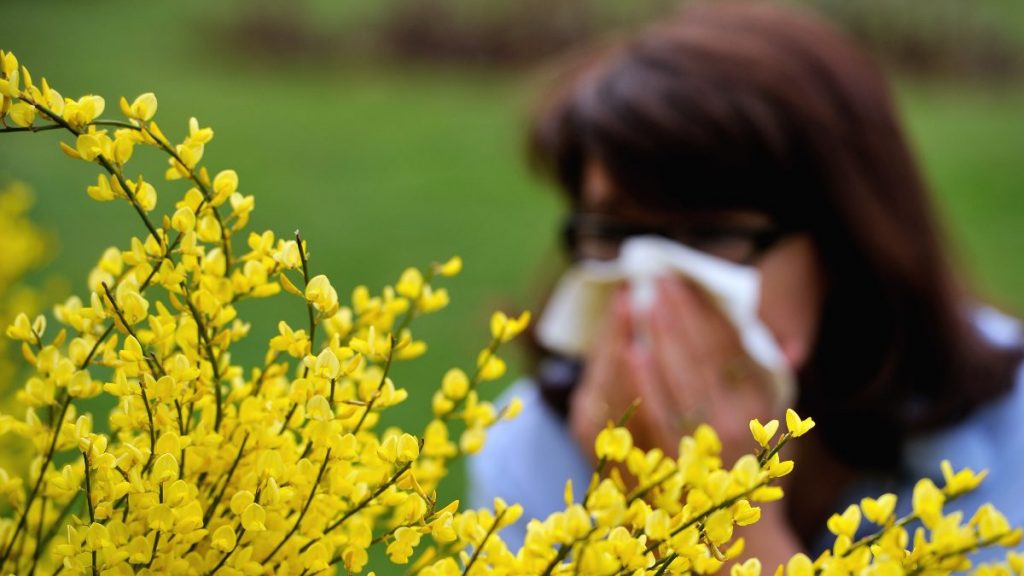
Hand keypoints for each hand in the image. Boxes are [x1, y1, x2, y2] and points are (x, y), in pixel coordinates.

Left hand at [569, 277, 775, 464]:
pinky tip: (629, 349)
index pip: (731, 344)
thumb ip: (775, 381)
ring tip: (637, 300)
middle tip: (655, 277)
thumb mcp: (778, 425)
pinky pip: (655, 412)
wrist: (741, 534)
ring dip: (656, 334)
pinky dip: (642, 378)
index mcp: (759, 404)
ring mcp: (703, 440)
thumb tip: (792, 343)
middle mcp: (734, 420)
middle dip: (676, 311)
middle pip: (700, 353)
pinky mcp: (671, 459)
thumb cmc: (756, 472)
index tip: (685, 280)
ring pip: (677, 375)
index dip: (706, 309)